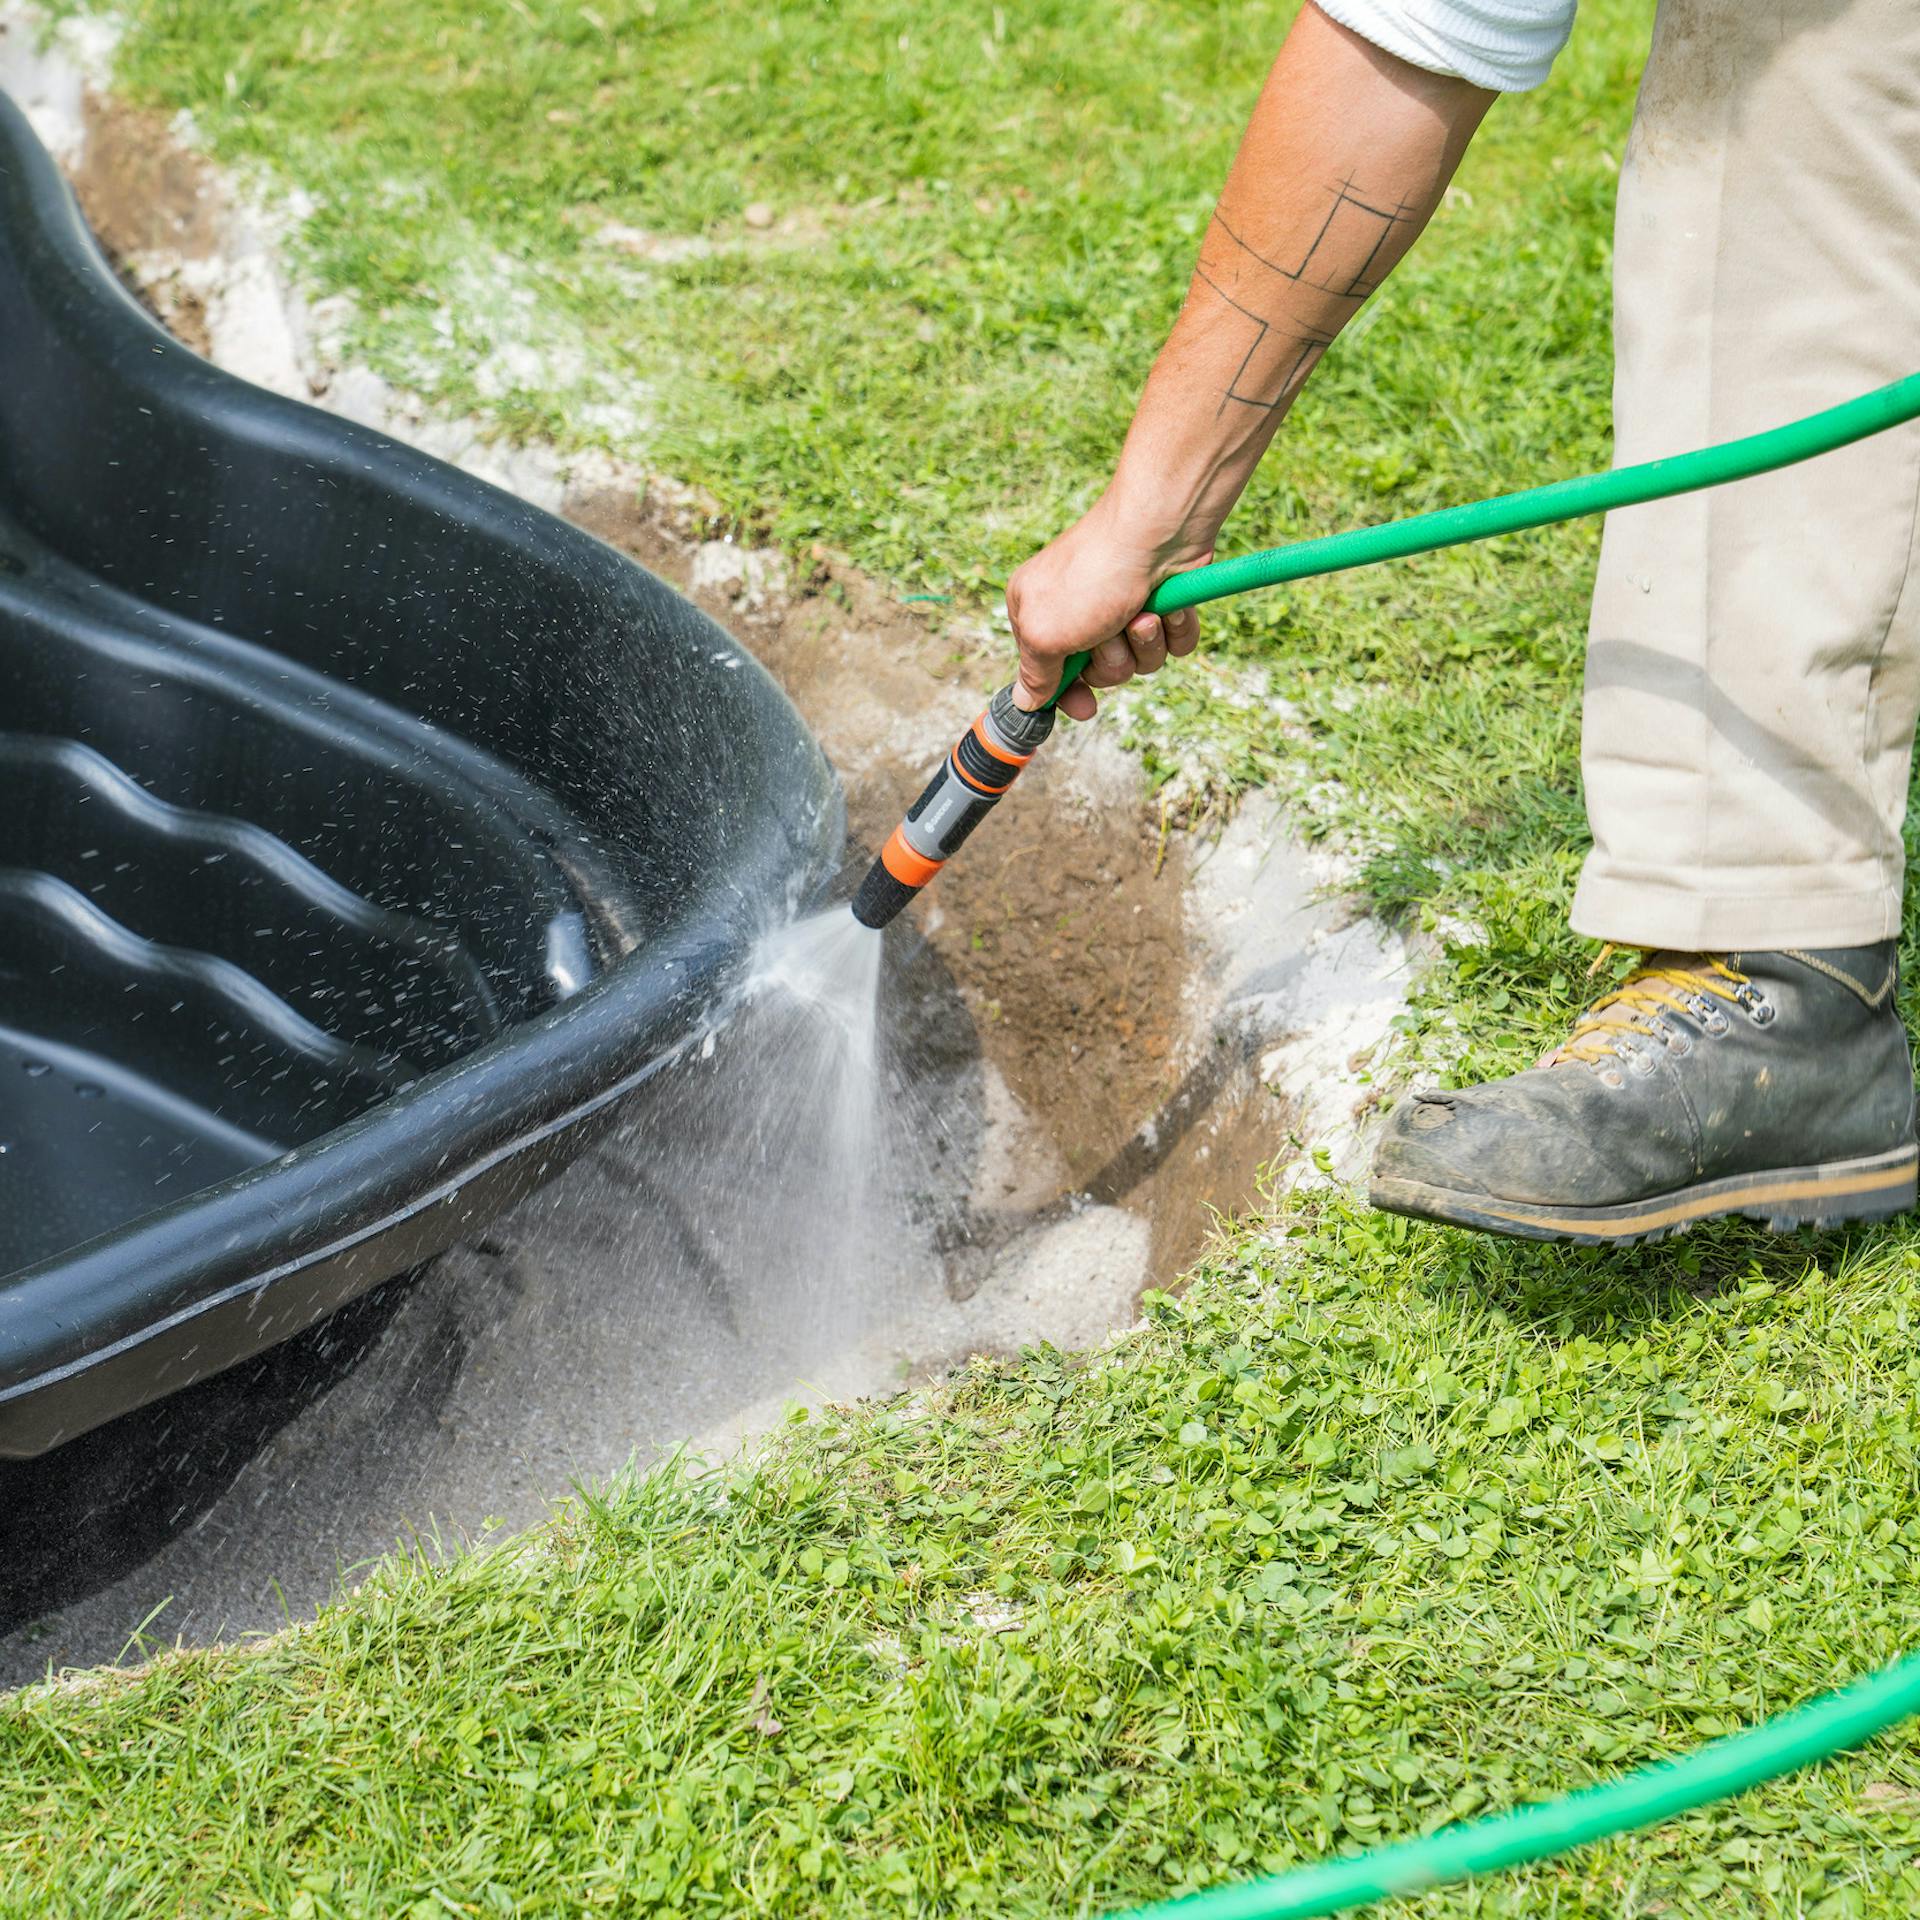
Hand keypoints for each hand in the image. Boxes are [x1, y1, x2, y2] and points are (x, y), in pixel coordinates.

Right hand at [1004, 496, 1207, 719]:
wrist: (1156, 532)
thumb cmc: (1091, 578)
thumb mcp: (1044, 633)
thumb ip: (1034, 673)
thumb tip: (1024, 701)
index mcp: (1037, 613)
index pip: (1048, 672)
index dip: (1068, 693)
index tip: (1086, 708)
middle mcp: (1078, 610)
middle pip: (1097, 673)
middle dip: (1111, 662)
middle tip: (1110, 634)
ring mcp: (1122, 606)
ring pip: (1138, 662)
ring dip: (1143, 645)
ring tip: (1142, 613)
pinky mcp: (1162, 602)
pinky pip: (1172, 644)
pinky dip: (1174, 630)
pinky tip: (1169, 606)